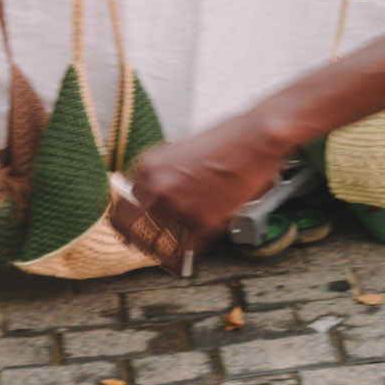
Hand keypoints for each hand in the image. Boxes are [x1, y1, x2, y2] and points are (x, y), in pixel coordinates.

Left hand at [130, 114, 289, 246]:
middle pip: (136, 226)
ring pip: (159, 242)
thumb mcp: (182, 148)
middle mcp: (160, 189)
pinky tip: (193, 242)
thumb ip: (165, 171)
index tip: (135, 222)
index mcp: (150, 167)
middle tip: (146, 240)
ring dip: (164, 244)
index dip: (132, 214)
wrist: (256, 140)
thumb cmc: (227, 137)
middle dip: (142, 234)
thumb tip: (157, 191)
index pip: (127, 202)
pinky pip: (187, 247)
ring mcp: (180, 208)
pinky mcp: (203, 222)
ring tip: (170, 245)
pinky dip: (190, 247)